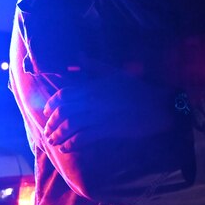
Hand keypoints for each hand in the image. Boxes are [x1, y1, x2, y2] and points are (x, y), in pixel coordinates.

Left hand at [42, 70, 174, 151]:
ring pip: (71, 125)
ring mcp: (100, 116)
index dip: (52, 103)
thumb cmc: (137, 88)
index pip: (65, 94)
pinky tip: (67, 148)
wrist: (158, 105)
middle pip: (64, 112)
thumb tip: (79, 56)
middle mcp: (93, 101)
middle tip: (47, 131)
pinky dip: (73, 143)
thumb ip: (95, 66)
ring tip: (53, 142)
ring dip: (59, 135)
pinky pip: (85, 137)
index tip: (46, 111)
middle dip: (52, 122)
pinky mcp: (108, 129)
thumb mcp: (115, 72)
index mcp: (93, 87)